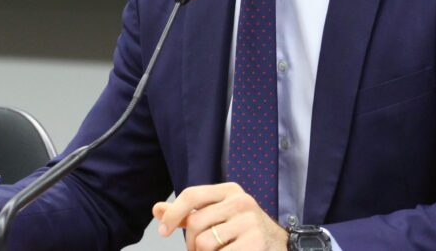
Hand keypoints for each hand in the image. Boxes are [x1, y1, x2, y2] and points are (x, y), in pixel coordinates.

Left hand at [153, 183, 287, 250]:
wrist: (279, 247)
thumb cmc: (242, 233)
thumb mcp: (218, 217)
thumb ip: (189, 213)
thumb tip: (157, 209)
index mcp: (230, 191)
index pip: (192, 194)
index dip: (173, 213)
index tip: (163, 231)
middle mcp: (241, 201)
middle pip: (195, 223)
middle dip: (191, 244)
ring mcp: (250, 222)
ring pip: (203, 243)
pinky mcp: (254, 243)